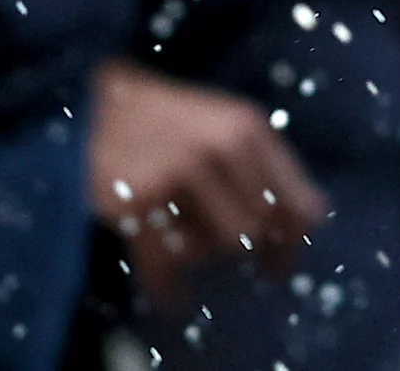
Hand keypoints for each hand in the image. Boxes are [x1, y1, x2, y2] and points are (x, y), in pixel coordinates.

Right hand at [88, 61, 326, 305]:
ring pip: (213, 248)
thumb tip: (306, 224)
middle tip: (246, 266)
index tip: (281, 264)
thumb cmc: (166, 120)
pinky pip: (165, 264)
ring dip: (201, 254)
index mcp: (249, 129)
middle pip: (257, 232)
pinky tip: (173, 298)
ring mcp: (178, 172)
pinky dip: (170, 288)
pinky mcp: (138, 199)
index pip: (299, 203)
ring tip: (185, 239)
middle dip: (250, 253)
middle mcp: (221, 147)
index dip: (293, 243)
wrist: (93, 101)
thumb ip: (261, 167)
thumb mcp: (223, 125)